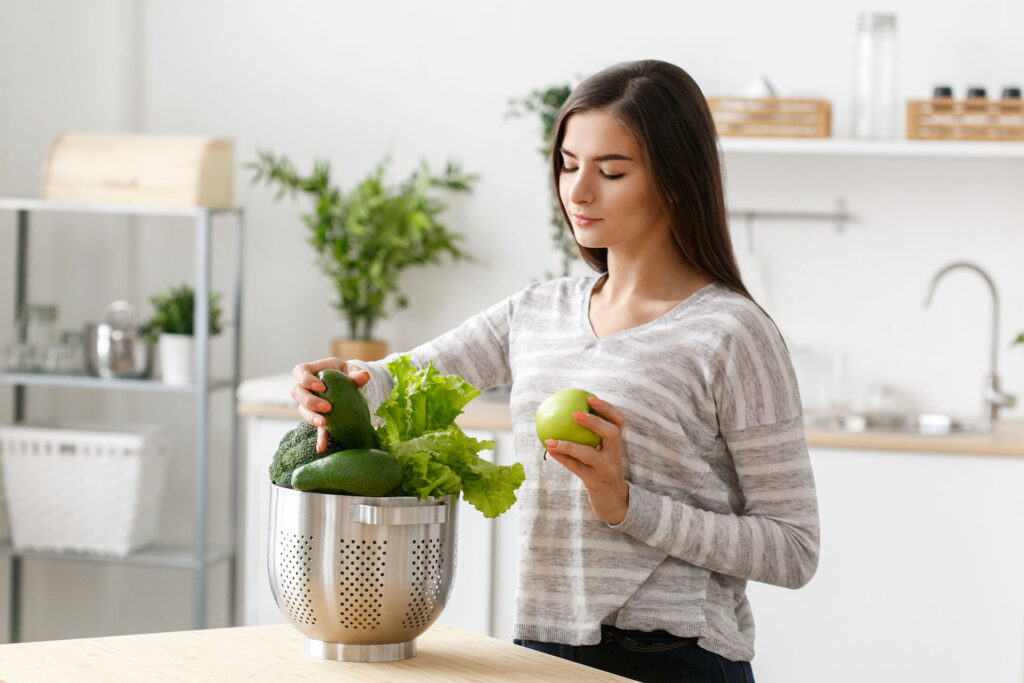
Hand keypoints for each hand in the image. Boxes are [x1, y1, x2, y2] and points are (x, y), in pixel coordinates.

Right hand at [291, 357, 370, 452]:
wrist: (350, 385)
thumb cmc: (346, 373)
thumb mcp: (352, 370)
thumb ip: (356, 373)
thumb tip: (364, 376)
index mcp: (311, 371)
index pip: (300, 372)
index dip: (306, 379)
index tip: (321, 387)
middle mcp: (305, 387)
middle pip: (297, 392)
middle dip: (309, 401)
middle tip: (327, 408)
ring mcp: (308, 404)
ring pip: (302, 410)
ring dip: (311, 418)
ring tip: (323, 423)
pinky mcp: (318, 418)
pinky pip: (316, 428)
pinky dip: (319, 438)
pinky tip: (321, 447)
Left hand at [544, 395, 628, 524]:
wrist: (613, 500)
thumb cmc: (600, 470)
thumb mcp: (600, 452)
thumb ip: (589, 436)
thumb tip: (564, 413)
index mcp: (616, 443)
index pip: (618, 421)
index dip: (607, 408)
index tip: (590, 398)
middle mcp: (614, 454)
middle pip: (611, 433)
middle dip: (594, 422)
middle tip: (574, 414)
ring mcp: (606, 469)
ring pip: (590, 455)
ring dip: (569, 445)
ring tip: (551, 439)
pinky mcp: (595, 482)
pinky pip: (577, 468)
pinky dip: (563, 459)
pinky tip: (549, 450)